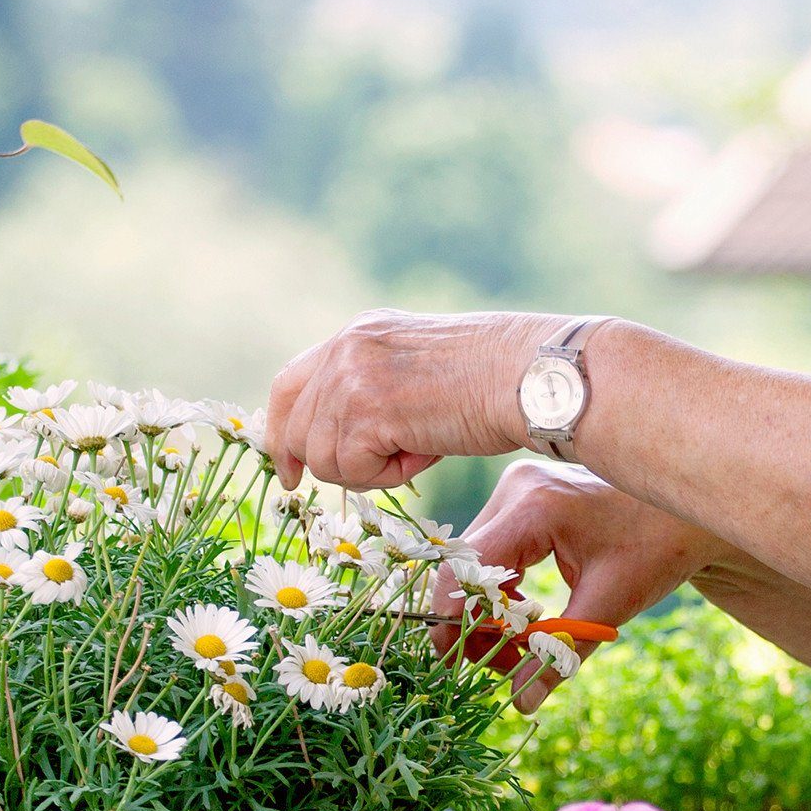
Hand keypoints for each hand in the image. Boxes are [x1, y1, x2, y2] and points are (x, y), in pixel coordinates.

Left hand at [267, 309, 555, 491]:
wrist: (528, 376)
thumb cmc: (495, 382)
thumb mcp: (417, 373)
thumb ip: (373, 393)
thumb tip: (342, 444)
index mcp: (358, 334)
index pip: (289, 385)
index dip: (282, 432)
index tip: (290, 469)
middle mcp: (346, 348)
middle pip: (296, 428)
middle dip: (326, 464)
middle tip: (372, 474)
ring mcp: (351, 377)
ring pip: (323, 458)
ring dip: (368, 471)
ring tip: (418, 450)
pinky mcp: (366, 410)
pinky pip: (351, 470)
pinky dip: (387, 477)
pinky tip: (424, 453)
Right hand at [448, 460, 721, 711]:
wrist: (686, 514)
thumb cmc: (658, 550)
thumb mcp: (609, 605)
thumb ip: (559, 653)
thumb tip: (520, 703)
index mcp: (534, 508)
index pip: (469, 568)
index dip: (455, 619)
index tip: (457, 663)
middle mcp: (515, 490)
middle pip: (465, 568)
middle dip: (476, 623)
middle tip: (501, 665)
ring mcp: (516, 491)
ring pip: (475, 566)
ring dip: (488, 613)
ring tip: (521, 649)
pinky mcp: (522, 500)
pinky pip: (493, 555)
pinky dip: (502, 594)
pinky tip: (529, 620)